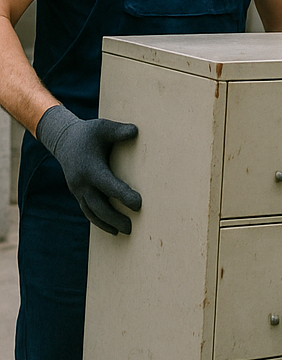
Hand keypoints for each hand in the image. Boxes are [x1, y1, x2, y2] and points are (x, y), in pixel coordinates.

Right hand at [35, 104, 141, 234]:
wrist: (65, 140)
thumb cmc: (89, 133)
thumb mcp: (104, 127)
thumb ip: (120, 131)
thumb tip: (136, 131)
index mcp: (90, 169)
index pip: (108, 186)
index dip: (123, 196)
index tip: (138, 204)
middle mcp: (82, 183)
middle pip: (99, 206)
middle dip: (115, 218)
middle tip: (132, 228)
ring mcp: (78, 190)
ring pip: (92, 212)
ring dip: (107, 223)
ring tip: (124, 232)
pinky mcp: (79, 193)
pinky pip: (88, 210)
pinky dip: (98, 221)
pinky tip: (111, 228)